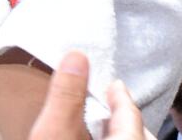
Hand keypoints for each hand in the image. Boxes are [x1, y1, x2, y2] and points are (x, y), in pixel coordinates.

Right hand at [28, 51, 154, 139]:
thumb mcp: (56, 129)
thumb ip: (66, 94)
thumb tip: (76, 56)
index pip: (130, 111)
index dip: (120, 94)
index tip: (114, 82)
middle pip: (131, 128)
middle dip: (118, 111)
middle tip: (108, 98)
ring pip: (121, 139)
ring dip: (110, 127)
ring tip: (97, 119)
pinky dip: (102, 137)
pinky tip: (87, 137)